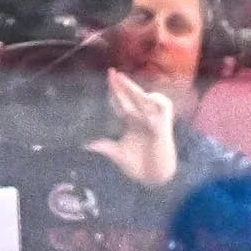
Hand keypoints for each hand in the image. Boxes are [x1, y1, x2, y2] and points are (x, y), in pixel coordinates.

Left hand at [86, 69, 177, 185]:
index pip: (122, 102)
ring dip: (133, 89)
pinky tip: (144, 97)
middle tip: (111, 72)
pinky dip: (154, 101)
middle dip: (122, 85)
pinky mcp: (164, 125)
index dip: (115, 91)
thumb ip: (104, 146)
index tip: (107, 80)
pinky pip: (163, 106)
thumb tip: (86, 144)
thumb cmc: (138, 166)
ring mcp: (154, 120)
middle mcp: (143, 118)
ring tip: (122, 80)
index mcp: (132, 122)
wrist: (153, 178)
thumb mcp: (116, 153)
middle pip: (131, 96)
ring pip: (144, 99)